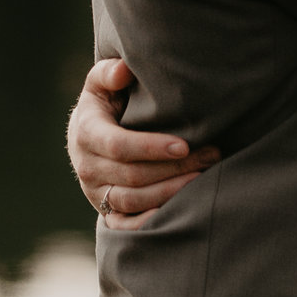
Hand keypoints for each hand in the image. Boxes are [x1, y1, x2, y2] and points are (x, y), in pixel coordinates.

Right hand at [67, 59, 217, 230]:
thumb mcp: (101, 82)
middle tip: (210, 155)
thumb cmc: (105, 103)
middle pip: (133, 176)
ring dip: (171, 191)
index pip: (118, 146)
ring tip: (204, 176)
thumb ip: (109, 72)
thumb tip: (123, 71)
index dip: (151, 148)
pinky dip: (151, 222)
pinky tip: (180, 210)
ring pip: (133, 201)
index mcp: (86, 133)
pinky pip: (126, 225)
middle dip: (174, 168)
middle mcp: (87, 168)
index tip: (184, 145)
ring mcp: (95, 193)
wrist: (87, 136)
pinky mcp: (105, 211)